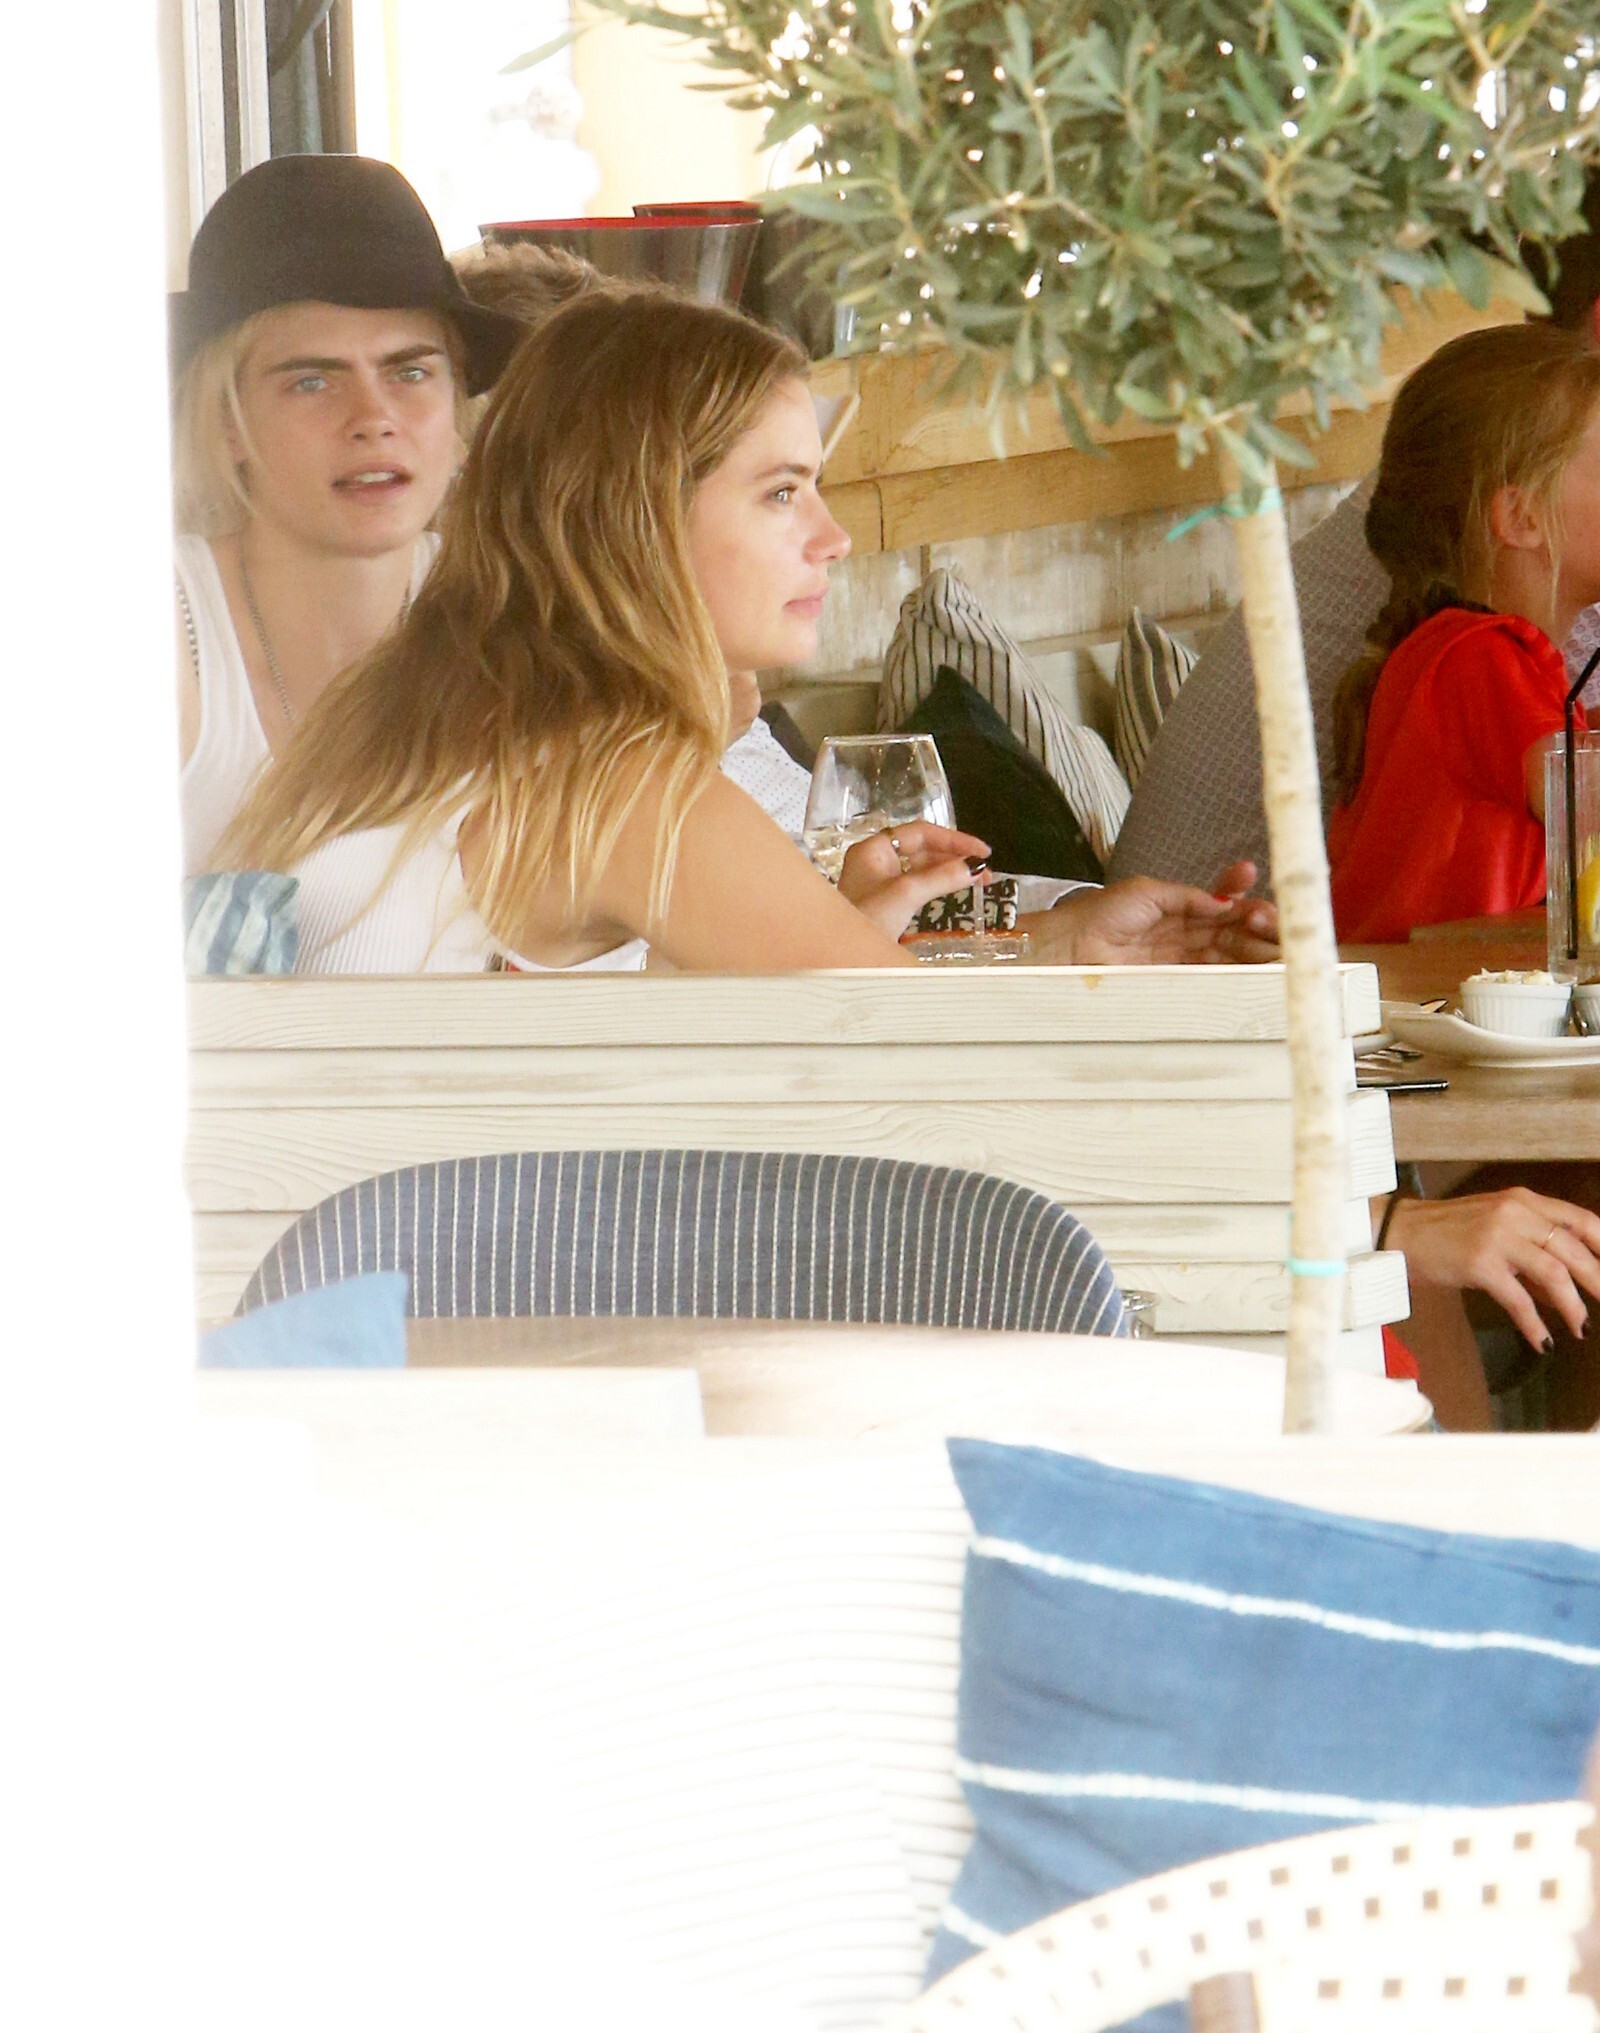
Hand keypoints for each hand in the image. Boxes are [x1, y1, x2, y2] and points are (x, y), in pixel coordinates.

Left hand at [837, 821, 990, 941]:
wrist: (841, 958)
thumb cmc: (864, 921)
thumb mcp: (906, 895)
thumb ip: (941, 877)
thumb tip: (974, 867)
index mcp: (873, 850)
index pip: (920, 833)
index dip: (953, 839)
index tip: (980, 851)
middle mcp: (876, 861)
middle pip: (922, 849)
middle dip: (955, 857)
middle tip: (983, 869)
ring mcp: (880, 882)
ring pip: (922, 868)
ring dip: (949, 871)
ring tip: (978, 880)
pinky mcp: (886, 902)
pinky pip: (917, 885)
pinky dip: (938, 885)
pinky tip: (956, 889)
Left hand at [1021, 860, 1280, 965]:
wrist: (1070, 949)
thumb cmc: (1101, 915)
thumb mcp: (1148, 892)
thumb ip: (1188, 896)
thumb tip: (1226, 902)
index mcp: (1180, 907)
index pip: (1223, 903)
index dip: (1244, 898)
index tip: (1258, 892)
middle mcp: (1186, 933)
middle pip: (1234, 930)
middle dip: (1260, 926)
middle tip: (1277, 925)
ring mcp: (1183, 958)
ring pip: (1230, 954)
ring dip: (1257, 950)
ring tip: (1282, 949)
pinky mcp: (1177, 981)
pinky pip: (1214, 976)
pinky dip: (1239, 972)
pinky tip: (1261, 968)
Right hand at [1385, 1188, 1599, 1347]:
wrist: (1399, 1233)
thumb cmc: (1446, 1233)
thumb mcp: (1496, 1229)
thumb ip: (1531, 1252)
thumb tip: (1566, 1291)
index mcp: (1524, 1201)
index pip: (1581, 1220)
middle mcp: (1515, 1213)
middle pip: (1574, 1248)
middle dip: (1599, 1281)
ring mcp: (1497, 1237)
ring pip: (1554, 1273)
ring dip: (1574, 1306)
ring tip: (1582, 1328)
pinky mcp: (1479, 1263)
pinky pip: (1519, 1298)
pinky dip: (1535, 1324)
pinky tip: (1543, 1342)